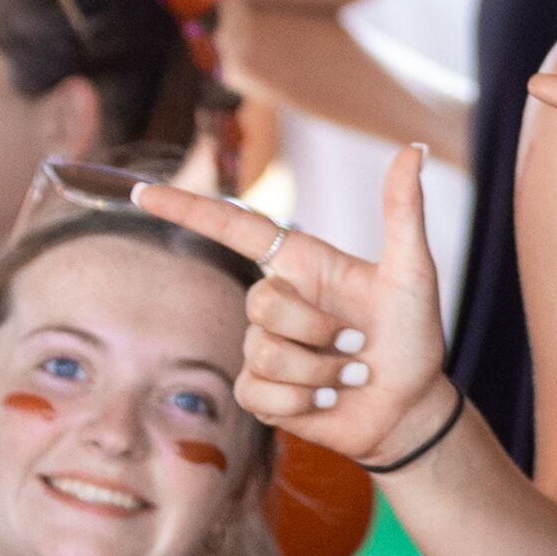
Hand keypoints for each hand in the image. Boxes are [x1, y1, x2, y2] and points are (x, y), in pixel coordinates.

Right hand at [136, 151, 450, 465]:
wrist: (412, 407)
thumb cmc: (413, 336)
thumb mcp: (412, 271)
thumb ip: (404, 212)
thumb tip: (413, 148)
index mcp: (300, 264)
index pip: (233, 228)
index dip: (187, 208)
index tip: (142, 192)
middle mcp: (275, 302)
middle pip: (261, 302)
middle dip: (317, 328)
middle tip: (358, 343)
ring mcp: (263, 348)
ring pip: (265, 353)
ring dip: (320, 369)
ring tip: (351, 374)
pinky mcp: (260, 394)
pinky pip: (259, 392)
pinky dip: (304, 401)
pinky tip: (329, 401)